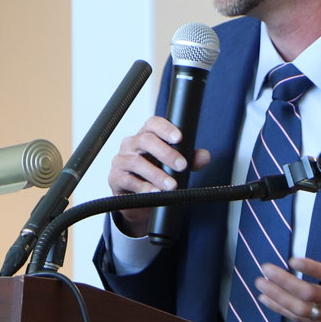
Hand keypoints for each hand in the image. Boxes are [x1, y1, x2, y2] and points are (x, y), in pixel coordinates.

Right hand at [106, 116, 211, 234]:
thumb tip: (205, 156)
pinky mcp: (115, 178)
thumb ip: (191, 160)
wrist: (138, 198)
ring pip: (137, 162)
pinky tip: (155, 193)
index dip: (166, 128)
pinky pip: (128, 180)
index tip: (179, 138)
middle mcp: (131, 145)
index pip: (153, 124)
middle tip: (182, 166)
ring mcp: (121, 161)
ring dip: (157, 174)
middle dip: (166, 153)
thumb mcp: (175, 166)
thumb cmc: (156, 173)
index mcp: (146, 136)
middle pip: (145, 140)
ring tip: (172, 185)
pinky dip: (144, 187)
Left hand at [253, 211, 320, 321]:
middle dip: (284, 282)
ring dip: (278, 297)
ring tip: (260, 284)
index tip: (293, 260)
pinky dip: (282, 310)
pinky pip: (302, 319)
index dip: (311, 269)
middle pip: (309, 294)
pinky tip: (268, 300)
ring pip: (301, 309)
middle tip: (266, 269)